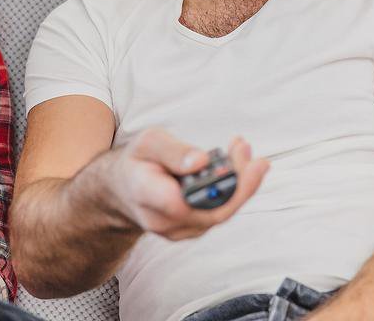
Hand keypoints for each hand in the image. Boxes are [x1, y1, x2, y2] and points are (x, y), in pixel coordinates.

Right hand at [107, 129, 268, 239]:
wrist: (123, 190)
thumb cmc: (138, 162)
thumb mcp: (148, 143)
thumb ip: (173, 151)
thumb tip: (201, 161)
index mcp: (144, 193)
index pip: (180, 201)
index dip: (211, 187)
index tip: (232, 162)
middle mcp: (162, 220)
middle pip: (210, 211)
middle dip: (239, 182)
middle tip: (250, 154)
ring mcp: (178, 230)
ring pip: (219, 213)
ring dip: (240, 183)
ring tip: (244, 151)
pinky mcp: (192, 230)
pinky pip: (218, 213)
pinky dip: (232, 190)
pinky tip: (239, 166)